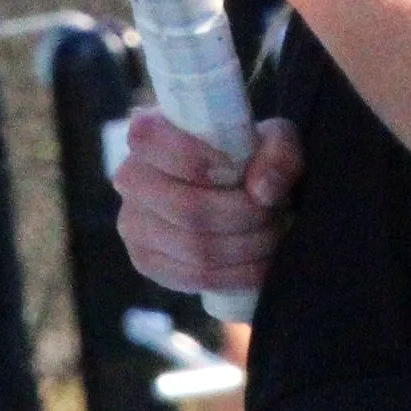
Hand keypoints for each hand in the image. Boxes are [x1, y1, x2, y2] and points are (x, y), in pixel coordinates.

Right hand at [113, 108, 302, 294]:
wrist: (241, 192)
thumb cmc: (253, 157)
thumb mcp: (276, 140)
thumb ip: (278, 154)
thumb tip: (262, 192)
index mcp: (150, 133)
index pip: (150, 141)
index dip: (198, 159)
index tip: (239, 170)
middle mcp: (132, 177)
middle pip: (189, 208)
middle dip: (246, 215)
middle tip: (276, 212)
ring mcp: (133, 224)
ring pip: (197, 248)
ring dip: (250, 246)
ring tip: (273, 233)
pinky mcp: (146, 261)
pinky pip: (195, 277)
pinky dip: (238, 274)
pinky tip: (260, 261)